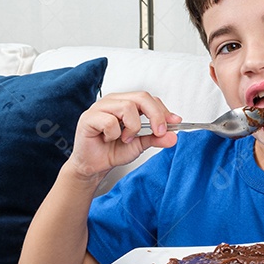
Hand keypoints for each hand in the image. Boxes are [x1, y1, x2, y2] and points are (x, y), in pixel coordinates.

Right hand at [66, 92, 180, 182]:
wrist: (93, 166)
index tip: (174, 123)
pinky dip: (114, 134)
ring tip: (125, 138)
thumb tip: (173, 136)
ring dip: (132, 127)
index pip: (149, 99)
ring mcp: (100, 107)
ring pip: (127, 107)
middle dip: (155, 115)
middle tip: (158, 132)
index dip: (163, 110)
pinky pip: (109, 121)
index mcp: (126, 103)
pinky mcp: (89, 117)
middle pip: (141, 97)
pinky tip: (109, 139)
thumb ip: (156, 138)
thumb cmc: (112, 151)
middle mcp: (114, 101)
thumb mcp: (140, 145)